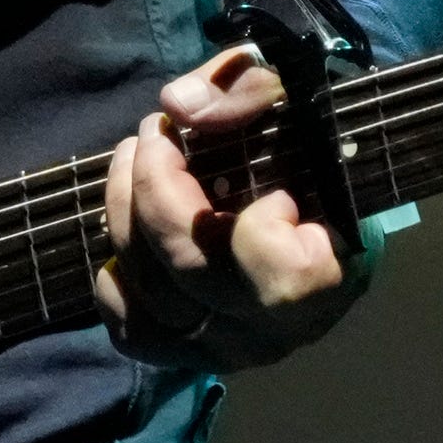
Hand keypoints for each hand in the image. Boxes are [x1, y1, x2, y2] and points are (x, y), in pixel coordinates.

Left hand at [96, 47, 374, 371]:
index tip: (275, 190)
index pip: (283, 278)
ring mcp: (230, 346)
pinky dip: (116, 282)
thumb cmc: (309, 147)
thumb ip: (246, 91)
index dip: (262, 227)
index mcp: (327, 273)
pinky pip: (132, 332)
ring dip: (123, 216)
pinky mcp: (190, 351)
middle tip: (152, 133)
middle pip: (191, 270)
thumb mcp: (293, 99)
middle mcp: (277, 327)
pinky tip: (129, 232)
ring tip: (132, 159)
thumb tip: (177, 106)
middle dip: (155, 187)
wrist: (314, 196)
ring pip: (151, 297)